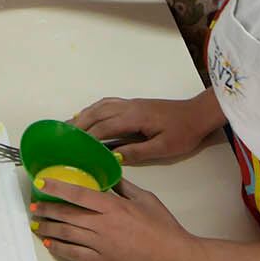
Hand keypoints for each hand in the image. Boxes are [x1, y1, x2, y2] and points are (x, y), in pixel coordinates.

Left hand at [32, 178, 204, 260]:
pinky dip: (60, 248)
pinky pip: (76, 255)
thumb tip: (109, 175)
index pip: (79, 194)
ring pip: (67, 235)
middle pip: (68, 215)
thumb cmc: (166, 229)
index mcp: (115, 207)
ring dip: (48, 228)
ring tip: (35, 224)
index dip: (57, 188)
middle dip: (47, 209)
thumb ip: (125, 188)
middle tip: (33, 206)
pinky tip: (50, 243)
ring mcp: (102, 246)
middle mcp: (104, 225)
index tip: (41, 183)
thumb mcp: (147, 200)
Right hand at [71, 94, 225, 164]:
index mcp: (134, 118)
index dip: (87, 137)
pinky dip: (93, 109)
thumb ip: (138, 152)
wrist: (197, 114)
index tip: (72, 147)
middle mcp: (128, 107)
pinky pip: (107, 103)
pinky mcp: (133, 104)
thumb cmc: (183, 132)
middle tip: (62, 137)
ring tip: (68, 127)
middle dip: (78, 125)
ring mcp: (130, 103)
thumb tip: (114, 157)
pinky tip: (87, 115)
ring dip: (83, 116)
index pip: (104, 127)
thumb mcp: (163, 148)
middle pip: (96, 114)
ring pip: (100, 106)